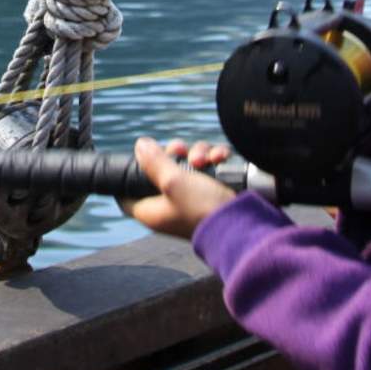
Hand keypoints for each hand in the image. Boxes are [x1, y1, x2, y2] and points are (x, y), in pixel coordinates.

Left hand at [122, 137, 236, 239]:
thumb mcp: (173, 181)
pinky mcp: (211, 192)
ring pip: (187, 165)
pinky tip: (220, 158)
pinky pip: (207, 168)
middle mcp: (168, 205)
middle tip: (180, 151)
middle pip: (160, 170)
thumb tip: (140, 146)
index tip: (138, 159)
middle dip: (173, 154)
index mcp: (151, 210)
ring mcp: (190, 199)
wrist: (243, 224)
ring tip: (207, 159)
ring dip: (198, 154)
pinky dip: (213, 159)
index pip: (126, 193)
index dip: (130, 173)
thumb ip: (154, 162)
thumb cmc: (202, 208)